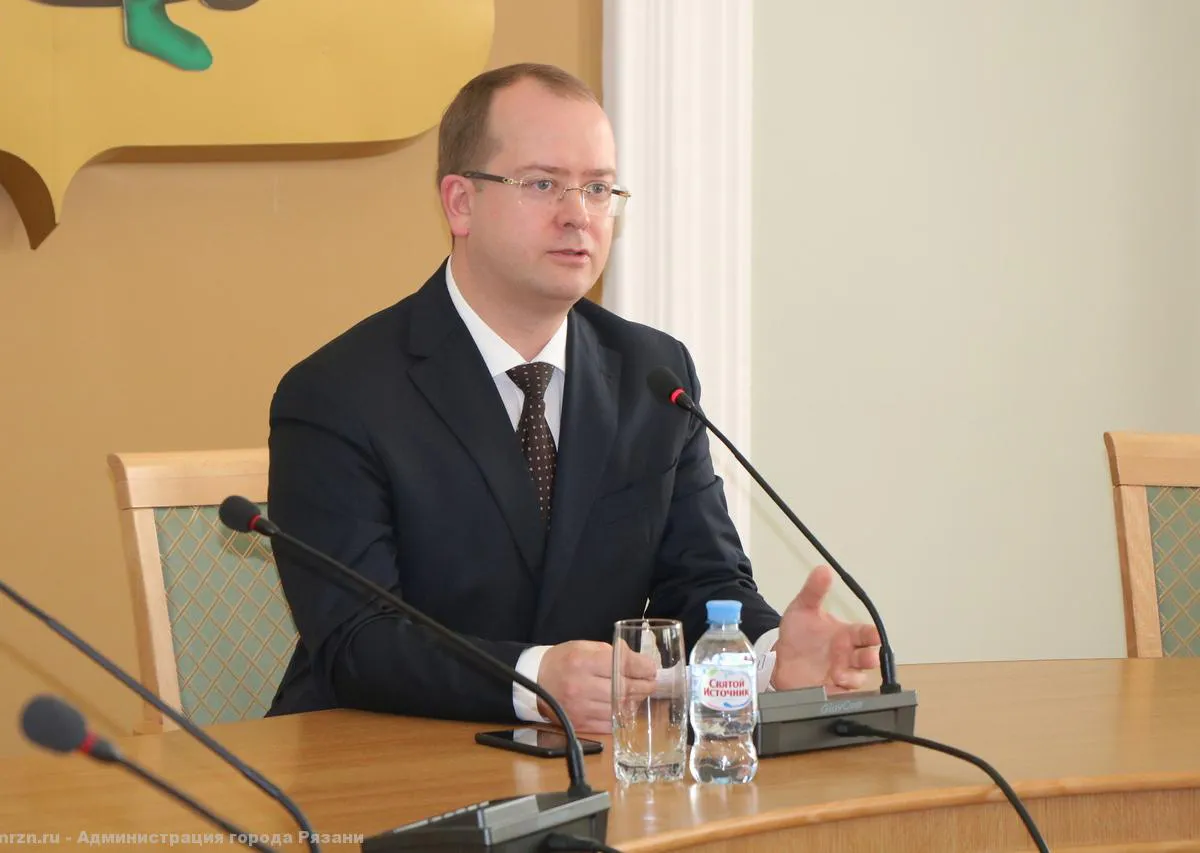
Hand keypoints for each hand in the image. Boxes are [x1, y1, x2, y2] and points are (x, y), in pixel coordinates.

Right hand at [536, 640, 656, 732]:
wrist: (535, 682)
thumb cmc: (562, 661)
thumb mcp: (583, 647)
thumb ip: (610, 651)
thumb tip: (638, 661)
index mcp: (582, 662)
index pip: (621, 665)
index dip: (641, 667)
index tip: (651, 668)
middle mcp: (581, 686)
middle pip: (623, 689)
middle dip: (643, 686)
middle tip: (651, 683)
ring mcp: (580, 709)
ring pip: (618, 708)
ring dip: (634, 701)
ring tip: (639, 694)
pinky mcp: (580, 724)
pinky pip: (609, 724)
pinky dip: (621, 716)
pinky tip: (624, 707)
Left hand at [771, 565, 881, 692]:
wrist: (779, 658)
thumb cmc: (798, 634)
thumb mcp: (802, 609)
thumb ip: (813, 591)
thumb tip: (823, 569)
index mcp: (846, 635)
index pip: (866, 634)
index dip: (872, 635)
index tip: (874, 635)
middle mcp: (847, 656)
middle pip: (868, 658)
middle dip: (870, 658)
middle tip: (867, 657)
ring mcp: (840, 674)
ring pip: (858, 679)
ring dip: (853, 677)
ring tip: (840, 674)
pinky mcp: (830, 691)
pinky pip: (842, 696)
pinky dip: (840, 693)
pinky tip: (832, 689)